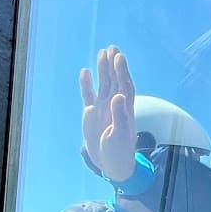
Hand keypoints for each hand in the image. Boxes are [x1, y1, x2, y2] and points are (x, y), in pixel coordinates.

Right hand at [80, 46, 136, 181]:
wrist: (111, 163)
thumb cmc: (119, 151)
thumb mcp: (119, 135)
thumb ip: (120, 115)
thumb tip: (119, 96)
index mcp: (125, 109)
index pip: (124, 85)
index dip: (122, 72)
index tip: (119, 57)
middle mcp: (115, 105)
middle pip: (115, 81)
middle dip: (114, 65)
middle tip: (112, 48)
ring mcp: (103, 108)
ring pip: (104, 84)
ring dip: (104, 69)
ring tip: (103, 52)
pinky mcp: (92, 113)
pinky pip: (89, 95)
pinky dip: (87, 84)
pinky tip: (85, 72)